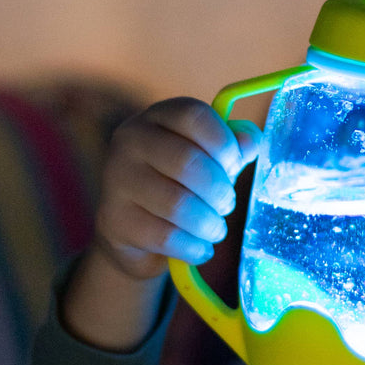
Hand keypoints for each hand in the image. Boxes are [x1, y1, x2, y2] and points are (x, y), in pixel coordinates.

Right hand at [92, 97, 261, 280]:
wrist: (132, 230)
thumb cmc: (180, 184)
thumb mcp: (206, 159)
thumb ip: (231, 147)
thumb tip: (249, 141)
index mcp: (157, 117)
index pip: (194, 116)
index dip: (224, 143)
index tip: (235, 167)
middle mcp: (130, 140)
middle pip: (187, 162)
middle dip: (219, 191)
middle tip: (226, 205)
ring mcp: (116, 179)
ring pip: (177, 204)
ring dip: (209, 224)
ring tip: (215, 229)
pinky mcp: (114, 219)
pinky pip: (166, 237)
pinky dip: (193, 247)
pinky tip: (200, 248)